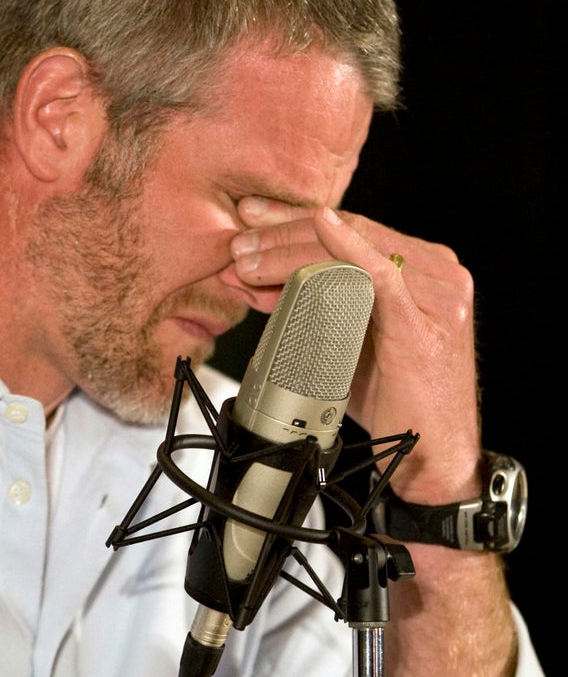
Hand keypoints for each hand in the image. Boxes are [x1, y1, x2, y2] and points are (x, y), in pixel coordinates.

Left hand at [225, 196, 482, 503]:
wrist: (432, 456)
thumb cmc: (392, 399)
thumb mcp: (346, 340)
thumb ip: (312, 304)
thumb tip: (255, 280)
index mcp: (420, 270)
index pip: (351, 229)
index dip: (295, 221)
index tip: (252, 220)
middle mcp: (435, 273)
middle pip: (350, 231)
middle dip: (285, 233)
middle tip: (241, 241)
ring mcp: (436, 294)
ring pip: (354, 249)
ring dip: (292, 250)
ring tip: (248, 259)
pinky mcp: (427, 320)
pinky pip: (382, 272)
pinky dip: (348, 246)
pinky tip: (322, 225)